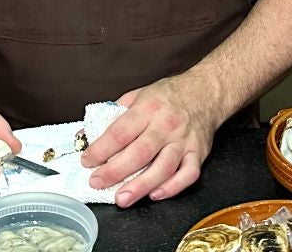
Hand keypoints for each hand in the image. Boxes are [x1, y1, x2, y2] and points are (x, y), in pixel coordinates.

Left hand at [80, 76, 222, 207]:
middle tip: (97, 183)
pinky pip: (188, 174)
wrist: (205, 92)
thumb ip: (113, 114)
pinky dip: (173, 187)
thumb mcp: (138, 95)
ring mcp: (184, 141)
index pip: (120, 132)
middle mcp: (166, 125)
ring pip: (163, 167)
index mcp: (148, 108)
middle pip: (140, 153)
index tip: (87, 161)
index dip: (101, 149)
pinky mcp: (199, 153)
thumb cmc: (168, 95)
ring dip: (141, 186)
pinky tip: (155, 194)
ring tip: (122, 198)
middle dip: (115, 171)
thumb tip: (86, 134)